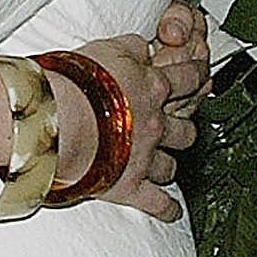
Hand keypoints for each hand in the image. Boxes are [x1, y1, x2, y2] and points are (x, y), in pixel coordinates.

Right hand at [68, 0, 211, 221]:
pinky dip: (166, 209)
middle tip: (177, 126)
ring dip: (169, 165)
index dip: (196, 74)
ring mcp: (144, 158)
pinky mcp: (130, 187)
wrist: (55, 120)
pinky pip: (157, 203)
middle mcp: (155, 124)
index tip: (202, 74)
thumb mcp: (105, 47)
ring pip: (171, 166)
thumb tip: (145, 45)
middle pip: (186, 129)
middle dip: (183, 127)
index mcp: (153, 88)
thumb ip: (131, 46)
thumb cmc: (74, 81)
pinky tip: (171, 211)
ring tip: (164, 165)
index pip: (187, 78)